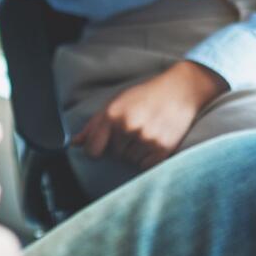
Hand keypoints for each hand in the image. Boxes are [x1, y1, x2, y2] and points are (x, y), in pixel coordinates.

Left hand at [72, 61, 226, 170]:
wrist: (180, 90)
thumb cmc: (145, 95)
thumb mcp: (116, 102)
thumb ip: (94, 124)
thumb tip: (74, 143)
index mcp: (112, 115)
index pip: (92, 149)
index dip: (95, 149)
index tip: (101, 146)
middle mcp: (128, 127)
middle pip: (114, 154)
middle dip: (120, 145)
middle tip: (134, 128)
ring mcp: (146, 139)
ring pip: (130, 160)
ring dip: (135, 151)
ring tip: (146, 132)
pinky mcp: (163, 149)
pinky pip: (145, 166)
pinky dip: (148, 158)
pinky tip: (154, 140)